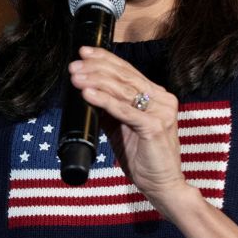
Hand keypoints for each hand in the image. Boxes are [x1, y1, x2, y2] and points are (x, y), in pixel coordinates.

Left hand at [68, 46, 189, 204]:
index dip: (105, 59)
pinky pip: (125, 110)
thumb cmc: (143, 158)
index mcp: (157, 96)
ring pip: (123, 90)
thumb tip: (87, 91)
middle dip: (96, 68)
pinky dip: (104, 101)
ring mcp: (161, 112)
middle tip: (74, 65)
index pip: (128, 71)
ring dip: (96, 81)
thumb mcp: (122, 128)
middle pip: (125, 77)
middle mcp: (162, 99)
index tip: (84, 52)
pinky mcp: (155, 126)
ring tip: (76, 77)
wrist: (163, 185)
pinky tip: (88, 94)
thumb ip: (110, 109)